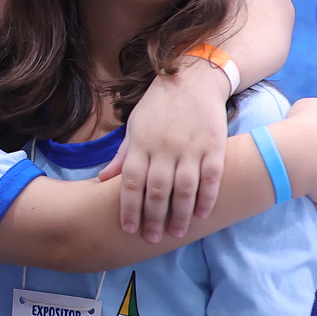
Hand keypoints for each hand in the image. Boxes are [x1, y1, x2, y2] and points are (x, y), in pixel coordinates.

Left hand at [101, 59, 228, 242]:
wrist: (192, 77)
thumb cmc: (158, 105)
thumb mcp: (134, 126)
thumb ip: (122, 155)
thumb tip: (103, 180)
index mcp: (141, 144)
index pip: (131, 183)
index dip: (129, 208)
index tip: (129, 229)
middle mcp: (164, 148)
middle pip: (157, 190)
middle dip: (153, 218)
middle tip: (152, 238)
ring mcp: (190, 147)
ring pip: (184, 189)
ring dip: (180, 214)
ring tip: (177, 233)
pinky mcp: (213, 145)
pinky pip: (211, 177)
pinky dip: (207, 197)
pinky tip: (202, 214)